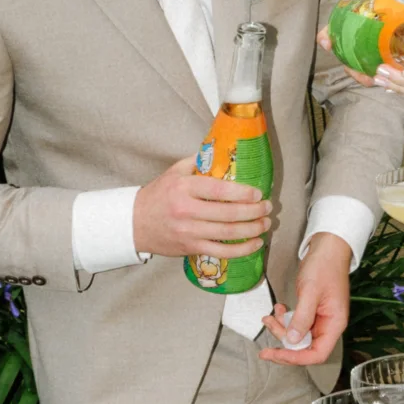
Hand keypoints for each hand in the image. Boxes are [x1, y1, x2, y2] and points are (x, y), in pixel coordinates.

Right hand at [132, 155, 273, 261]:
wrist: (135, 223)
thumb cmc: (158, 195)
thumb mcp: (174, 172)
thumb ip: (197, 162)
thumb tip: (223, 152)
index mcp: (184, 188)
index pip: (219, 190)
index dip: (243, 193)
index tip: (258, 193)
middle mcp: (187, 210)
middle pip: (228, 213)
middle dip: (254, 211)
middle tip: (268, 207)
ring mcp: (189, 232)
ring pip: (228, 233)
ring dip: (252, 229)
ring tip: (266, 224)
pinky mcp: (191, 248)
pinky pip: (222, 252)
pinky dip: (242, 249)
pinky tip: (255, 243)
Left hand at [259, 231, 351, 365]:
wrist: (327, 248)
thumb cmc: (324, 266)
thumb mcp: (310, 292)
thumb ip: (301, 318)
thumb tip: (292, 341)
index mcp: (334, 324)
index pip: (317, 353)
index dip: (296, 358)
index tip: (277, 354)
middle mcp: (328, 325)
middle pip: (305, 348)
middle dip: (284, 346)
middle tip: (265, 348)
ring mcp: (319, 319)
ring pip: (297, 336)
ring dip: (280, 330)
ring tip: (268, 317)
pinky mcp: (311, 311)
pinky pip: (295, 323)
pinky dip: (284, 319)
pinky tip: (278, 309)